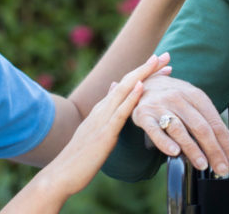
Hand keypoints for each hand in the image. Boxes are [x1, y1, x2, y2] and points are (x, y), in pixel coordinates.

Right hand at [33, 54, 172, 199]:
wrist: (61, 174)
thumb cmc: (80, 158)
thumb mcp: (95, 130)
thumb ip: (105, 111)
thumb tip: (114, 88)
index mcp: (102, 109)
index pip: (125, 85)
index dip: (143, 73)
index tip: (160, 63)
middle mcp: (102, 109)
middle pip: (127, 82)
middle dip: (147, 67)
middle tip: (166, 55)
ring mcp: (102, 119)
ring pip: (124, 91)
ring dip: (142, 74)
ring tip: (157, 61)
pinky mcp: (104, 133)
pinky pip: (120, 112)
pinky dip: (131, 98)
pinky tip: (142, 87)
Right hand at [131, 75, 228, 176]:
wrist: (144, 82)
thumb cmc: (174, 97)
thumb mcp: (195, 104)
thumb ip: (213, 123)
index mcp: (196, 96)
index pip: (215, 123)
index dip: (225, 145)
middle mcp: (179, 98)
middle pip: (200, 127)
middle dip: (214, 151)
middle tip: (221, 169)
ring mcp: (161, 106)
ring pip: (180, 129)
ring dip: (193, 149)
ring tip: (203, 165)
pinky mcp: (144, 114)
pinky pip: (155, 130)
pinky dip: (165, 142)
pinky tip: (174, 153)